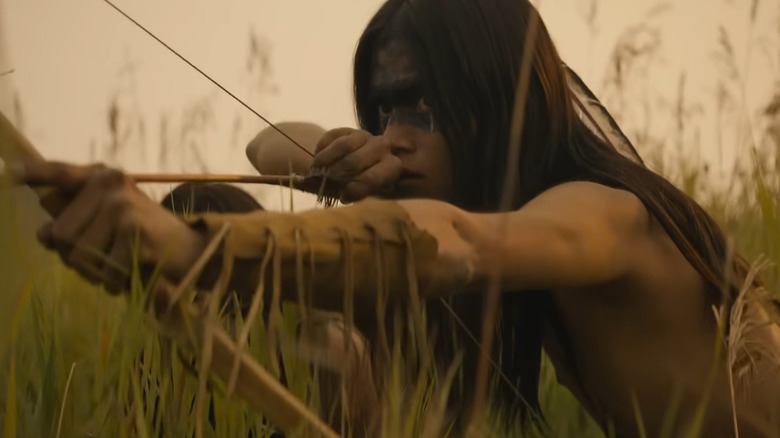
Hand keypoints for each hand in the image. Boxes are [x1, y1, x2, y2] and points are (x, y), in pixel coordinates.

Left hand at [15, 161, 207, 293]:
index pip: (61, 174)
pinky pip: (103, 270)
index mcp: (103, 177)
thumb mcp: (111, 221)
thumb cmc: (145, 238)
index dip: (35, 174)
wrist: (195, 250)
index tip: (10, 174)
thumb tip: (44, 236)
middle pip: (59, 235)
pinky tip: (133, 272)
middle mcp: (110, 185)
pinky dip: (115, 281)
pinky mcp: (133, 233)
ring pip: (78, 255)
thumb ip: (78, 222)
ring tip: (120, 264)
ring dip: (96, 272)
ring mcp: (121, 207)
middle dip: (75, 257)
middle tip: (104, 258)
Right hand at [310, 128, 401, 202]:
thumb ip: (346, 193)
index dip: (355, 189)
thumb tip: (323, 189)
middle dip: (336, 175)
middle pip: (354, 161)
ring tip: (316, 171)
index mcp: (392, 167)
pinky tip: (318, 161)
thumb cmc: (361, 187)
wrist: (356, 169)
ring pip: (342, 146)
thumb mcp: (360, 194)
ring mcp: (365, 135)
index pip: (373, 177)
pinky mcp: (348, 130)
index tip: (343, 196)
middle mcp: (382, 147)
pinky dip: (321, 151)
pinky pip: (331, 137)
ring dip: (325, 161)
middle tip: (325, 183)